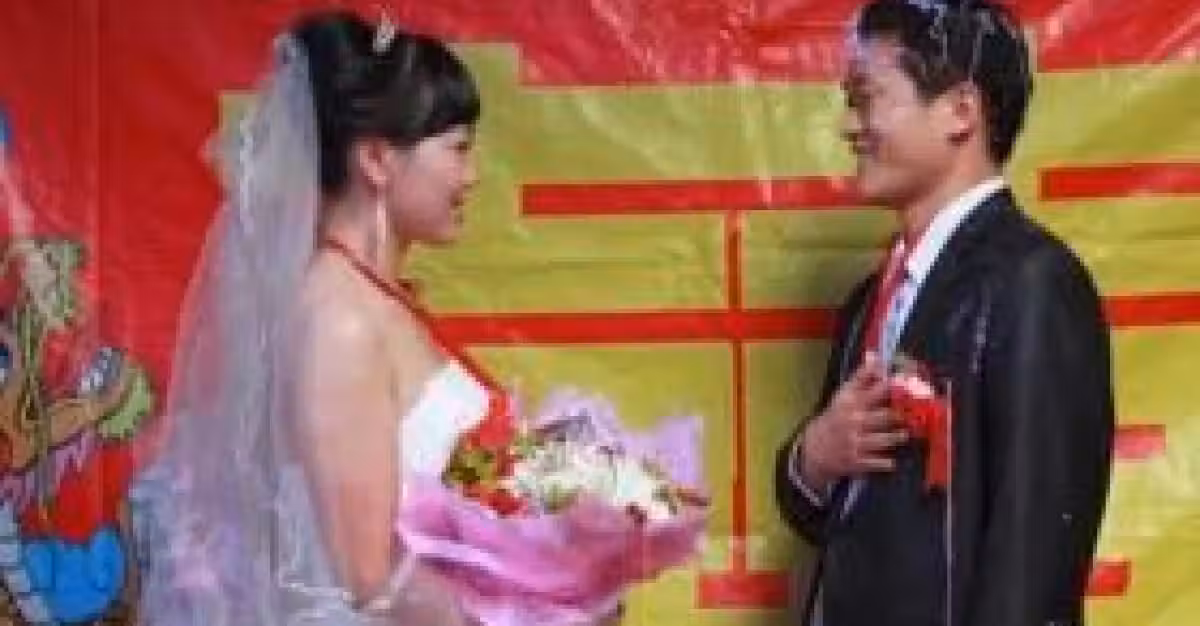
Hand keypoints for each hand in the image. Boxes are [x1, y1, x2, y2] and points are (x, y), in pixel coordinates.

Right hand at [799, 352, 907, 489]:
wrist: (815, 449)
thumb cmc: (837, 417)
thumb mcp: (844, 394)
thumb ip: (862, 375)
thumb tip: (875, 354)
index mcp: (852, 401)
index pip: (877, 389)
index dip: (897, 386)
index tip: (911, 383)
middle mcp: (854, 420)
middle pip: (885, 416)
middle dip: (903, 415)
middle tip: (917, 413)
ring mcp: (855, 442)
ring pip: (885, 439)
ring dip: (899, 436)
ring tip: (907, 433)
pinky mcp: (857, 461)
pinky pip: (879, 462)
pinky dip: (888, 461)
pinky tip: (894, 458)